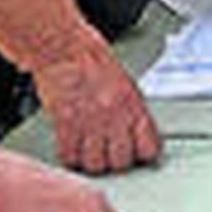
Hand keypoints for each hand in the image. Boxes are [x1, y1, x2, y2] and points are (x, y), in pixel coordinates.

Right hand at [29, 27, 160, 175]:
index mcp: (132, 104)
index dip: (142, 153)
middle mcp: (114, 117)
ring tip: (89, 152)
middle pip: (121, 161)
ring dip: (92, 162)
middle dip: (115, 161)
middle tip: (109, 153)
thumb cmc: (91, 56)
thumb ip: (130, 108)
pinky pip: (70, 156)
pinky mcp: (65, 125)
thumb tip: (136, 129)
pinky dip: (70, 156)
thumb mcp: (123, 80)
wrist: (63, 47)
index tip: (137, 153)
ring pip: (96, 165)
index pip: (148, 147)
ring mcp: (89, 123)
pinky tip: (71, 147)